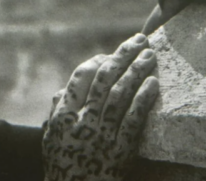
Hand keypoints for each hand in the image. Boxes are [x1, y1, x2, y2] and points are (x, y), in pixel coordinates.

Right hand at [42, 34, 158, 180]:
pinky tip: (153, 83)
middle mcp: (82, 120)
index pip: (81, 77)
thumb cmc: (63, 166)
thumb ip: (58, 111)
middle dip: (123, 56)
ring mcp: (101, 134)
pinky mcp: (119, 149)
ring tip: (150, 55)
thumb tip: (66, 89)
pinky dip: (143, 99)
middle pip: (104, 78)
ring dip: (136, 71)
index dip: (98, 61)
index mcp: (64, 115)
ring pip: (120, 94)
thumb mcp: (52, 138)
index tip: (112, 55)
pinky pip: (133, 119)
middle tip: (140, 40)